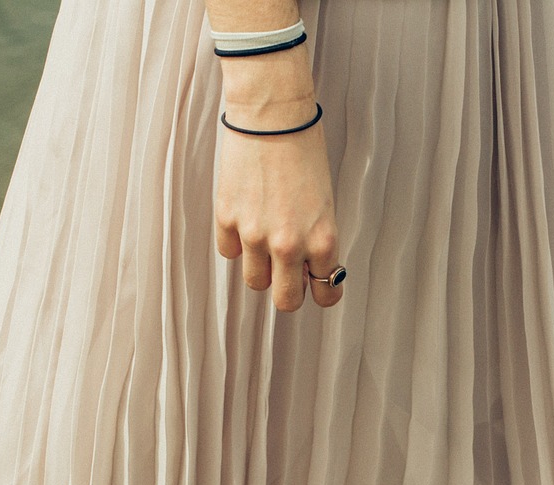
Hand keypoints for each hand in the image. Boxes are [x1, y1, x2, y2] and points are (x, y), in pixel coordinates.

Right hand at [212, 47, 343, 312]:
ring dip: (261, 267)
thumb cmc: (304, 150)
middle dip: (289, 292)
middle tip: (289, 276)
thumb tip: (304, 266)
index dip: (322, 291)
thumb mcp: (324, 202)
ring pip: (255, 281)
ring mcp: (254, 235)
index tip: (317, 284)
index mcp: (323, 239)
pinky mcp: (227, 219)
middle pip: (285, 300)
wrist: (271, 114)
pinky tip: (246, 217)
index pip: (325, 293)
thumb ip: (315, 238)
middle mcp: (289, 244)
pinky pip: (229, 252)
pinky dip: (237, 243)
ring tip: (266, 239)